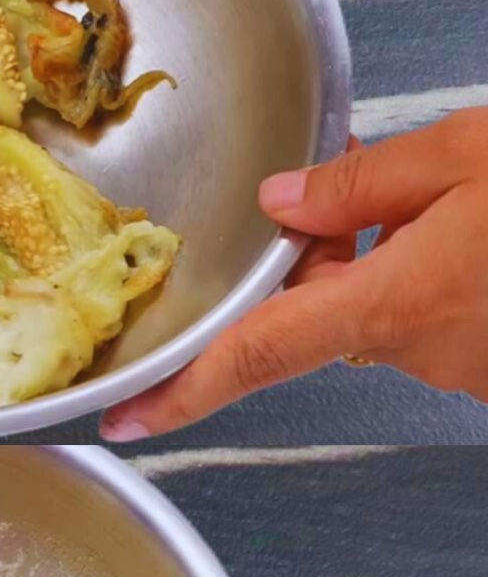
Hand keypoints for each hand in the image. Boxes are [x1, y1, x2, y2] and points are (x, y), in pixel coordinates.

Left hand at [100, 108, 487, 438]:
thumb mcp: (467, 157)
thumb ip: (363, 182)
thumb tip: (281, 201)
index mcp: (391, 302)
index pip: (255, 353)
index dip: (181, 392)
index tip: (125, 419)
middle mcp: (416, 346)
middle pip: (315, 312)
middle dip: (316, 252)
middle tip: (353, 174)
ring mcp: (457, 362)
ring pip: (374, 310)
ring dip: (379, 256)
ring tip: (432, 190)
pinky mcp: (486, 359)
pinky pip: (423, 317)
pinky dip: (423, 272)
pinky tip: (459, 226)